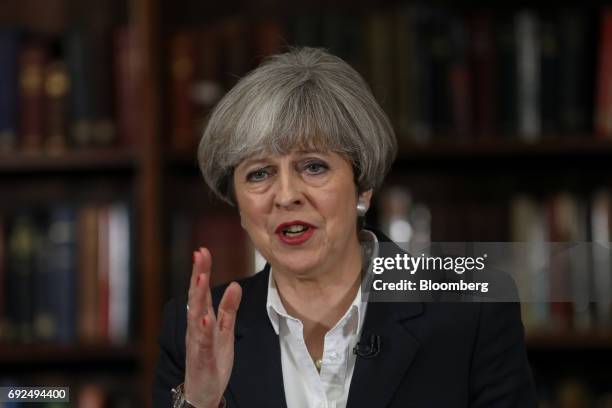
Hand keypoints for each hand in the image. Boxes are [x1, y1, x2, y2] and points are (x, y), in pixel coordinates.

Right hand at [185, 247, 241, 407]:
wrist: (204, 391)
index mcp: (202, 319)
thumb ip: (229, 309)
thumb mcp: (225, 330)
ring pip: (196, 316)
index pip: (202, 291)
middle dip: (198, 276)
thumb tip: (235, 285)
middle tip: (199, 255)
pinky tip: (205, 318)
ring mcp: (197, 342)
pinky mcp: (201, 357)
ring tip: (200, 279)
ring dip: (198, 297)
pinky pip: (202, 342)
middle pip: (196, 297)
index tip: (202, 251)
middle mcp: (196, 327)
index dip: (202, 271)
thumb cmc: (212, 359)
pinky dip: (203, 330)